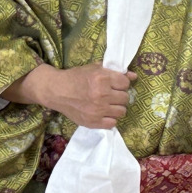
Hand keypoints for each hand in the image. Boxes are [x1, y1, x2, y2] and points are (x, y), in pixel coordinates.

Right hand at [5, 62, 135, 128]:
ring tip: (108, 104)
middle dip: (119, 95)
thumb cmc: (76, 77)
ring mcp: (98, 110)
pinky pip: (112, 123)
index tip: (114, 84)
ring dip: (116, 108)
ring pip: (122, 111)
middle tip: (110, 95)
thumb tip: (134, 76)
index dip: (121, 83)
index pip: (125, 83)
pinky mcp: (93, 122)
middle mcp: (102, 94)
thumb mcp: (95, 68)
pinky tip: (103, 113)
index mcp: (102, 78)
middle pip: (125, 98)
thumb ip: (115, 71)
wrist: (57, 91)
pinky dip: (110, 119)